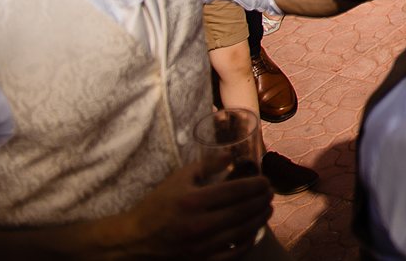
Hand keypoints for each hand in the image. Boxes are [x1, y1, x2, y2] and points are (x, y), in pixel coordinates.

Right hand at [110, 159, 272, 258]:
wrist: (135, 240)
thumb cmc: (158, 205)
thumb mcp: (179, 178)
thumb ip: (207, 164)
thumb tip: (232, 154)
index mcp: (193, 201)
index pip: (236, 190)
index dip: (257, 185)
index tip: (265, 181)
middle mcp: (199, 225)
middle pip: (243, 210)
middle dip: (262, 200)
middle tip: (270, 193)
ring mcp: (201, 247)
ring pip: (242, 231)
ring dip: (259, 218)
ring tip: (267, 209)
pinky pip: (233, 253)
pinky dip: (247, 241)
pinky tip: (253, 231)